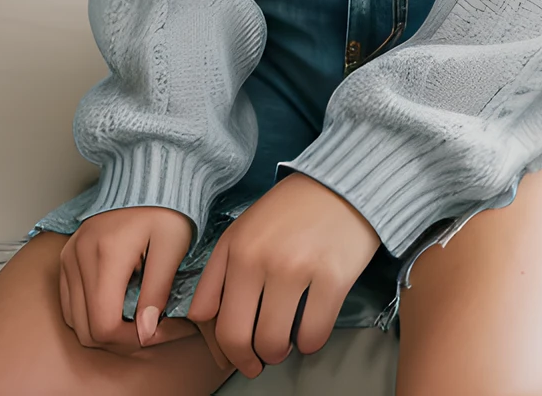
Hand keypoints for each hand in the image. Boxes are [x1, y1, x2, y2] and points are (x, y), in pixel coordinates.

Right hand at [58, 205, 198, 356]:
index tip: (161, 331)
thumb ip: (157, 292)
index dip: (134, 340)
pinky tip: (119, 306)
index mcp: (105, 254)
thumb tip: (145, 334)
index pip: (105, 325)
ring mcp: (68, 256)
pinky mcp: (67, 256)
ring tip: (139, 318)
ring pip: (76, 321)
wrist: (148, 175)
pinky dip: (91, 314)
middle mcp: (78, 256)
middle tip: (154, 329)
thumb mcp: (172, 247)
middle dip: (122, 340)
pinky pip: (70, 303)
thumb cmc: (166, 206)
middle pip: (87, 329)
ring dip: (105, 330)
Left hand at [187, 172, 380, 376]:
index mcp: (237, 249)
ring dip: (281, 350)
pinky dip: (311, 342)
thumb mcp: (242, 230)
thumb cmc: (290, 210)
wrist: (340, 183)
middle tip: (262, 358)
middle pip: (242, 339)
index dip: (229, 350)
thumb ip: (216, 273)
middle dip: (251, 359)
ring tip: (288, 338)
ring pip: (276, 343)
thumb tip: (200, 318)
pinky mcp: (333, 277)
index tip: (241, 354)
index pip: (219, 322)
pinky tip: (312, 326)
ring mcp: (298, 268)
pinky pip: (314, 335)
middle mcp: (262, 259)